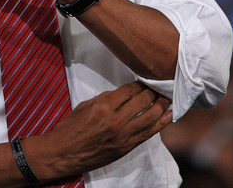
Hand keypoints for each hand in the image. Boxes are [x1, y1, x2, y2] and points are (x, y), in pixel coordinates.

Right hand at [25, 81, 173, 180]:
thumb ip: (105, 99)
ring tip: (167, 98)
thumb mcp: (85, 106)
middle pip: (142, 101)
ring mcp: (123, 135)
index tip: (146, 80)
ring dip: (161, 106)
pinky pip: (148, 133)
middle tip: (160, 86)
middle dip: (153, 92)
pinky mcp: (126, 147)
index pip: (129, 90)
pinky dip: (161, 124)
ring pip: (149, 116)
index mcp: (103, 105)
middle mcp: (115, 119)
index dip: (140, 84)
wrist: (62, 153)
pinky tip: (169, 115)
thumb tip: (121, 95)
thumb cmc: (69, 129)